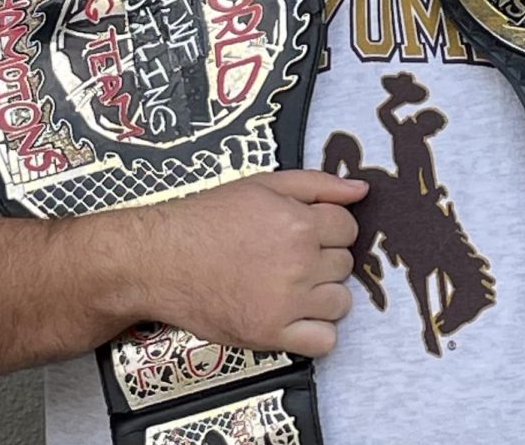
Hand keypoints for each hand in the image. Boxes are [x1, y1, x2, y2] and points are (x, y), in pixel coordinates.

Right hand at [123, 169, 365, 356]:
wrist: (163, 258)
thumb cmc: (209, 218)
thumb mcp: (264, 184)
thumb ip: (318, 184)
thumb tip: (361, 191)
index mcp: (299, 222)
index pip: (348, 228)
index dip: (329, 227)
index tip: (308, 231)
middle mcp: (299, 263)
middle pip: (345, 264)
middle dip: (324, 258)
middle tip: (292, 255)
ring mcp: (287, 302)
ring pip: (340, 302)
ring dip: (323, 294)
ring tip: (292, 284)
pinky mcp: (272, 335)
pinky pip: (324, 341)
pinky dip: (316, 332)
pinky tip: (294, 314)